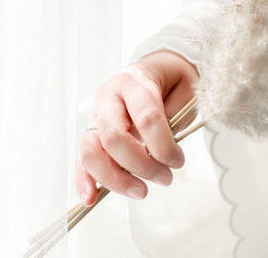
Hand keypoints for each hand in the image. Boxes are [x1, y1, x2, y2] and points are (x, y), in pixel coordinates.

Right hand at [74, 50, 198, 205]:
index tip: (178, 161)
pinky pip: (83, 159)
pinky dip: (85, 181)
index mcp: (134, 81)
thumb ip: (172, 118)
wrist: (160, 69)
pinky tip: (91, 198)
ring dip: (115, 178)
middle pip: (114, 137)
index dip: (163, 145)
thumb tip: (160, 153)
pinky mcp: (92, 134)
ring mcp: (96, 117)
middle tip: (165, 178)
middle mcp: (109, 98)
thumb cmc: (173, 82)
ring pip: (93, 152)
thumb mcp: (183, 90)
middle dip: (140, 165)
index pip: (146, 118)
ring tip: (141, 191)